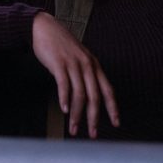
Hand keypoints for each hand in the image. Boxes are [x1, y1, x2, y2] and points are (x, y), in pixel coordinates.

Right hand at [32, 11, 119, 137]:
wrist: (45, 28)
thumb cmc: (61, 46)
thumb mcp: (79, 59)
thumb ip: (85, 75)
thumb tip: (89, 96)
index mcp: (94, 66)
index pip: (108, 90)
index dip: (113, 107)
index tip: (116, 122)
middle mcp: (87, 65)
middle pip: (95, 96)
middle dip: (94, 117)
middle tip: (93, 134)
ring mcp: (74, 64)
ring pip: (79, 94)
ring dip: (77, 114)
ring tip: (74, 128)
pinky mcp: (59, 63)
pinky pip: (64, 84)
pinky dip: (65, 99)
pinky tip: (64, 110)